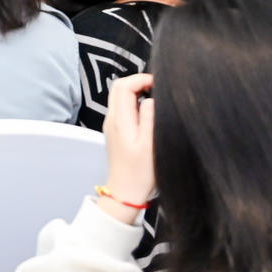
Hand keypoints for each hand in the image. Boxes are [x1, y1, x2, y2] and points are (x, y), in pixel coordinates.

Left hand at [99, 73, 155, 222]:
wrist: (125, 192)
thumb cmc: (140, 172)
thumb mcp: (150, 146)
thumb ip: (149, 119)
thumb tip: (150, 99)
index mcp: (120, 120)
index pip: (123, 86)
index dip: (141, 79)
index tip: (159, 84)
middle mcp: (112, 119)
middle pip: (119, 88)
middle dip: (138, 82)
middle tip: (159, 88)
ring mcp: (112, 125)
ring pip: (120, 97)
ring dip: (137, 92)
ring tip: (157, 98)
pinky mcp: (117, 132)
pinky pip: (123, 108)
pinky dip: (136, 103)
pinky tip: (150, 112)